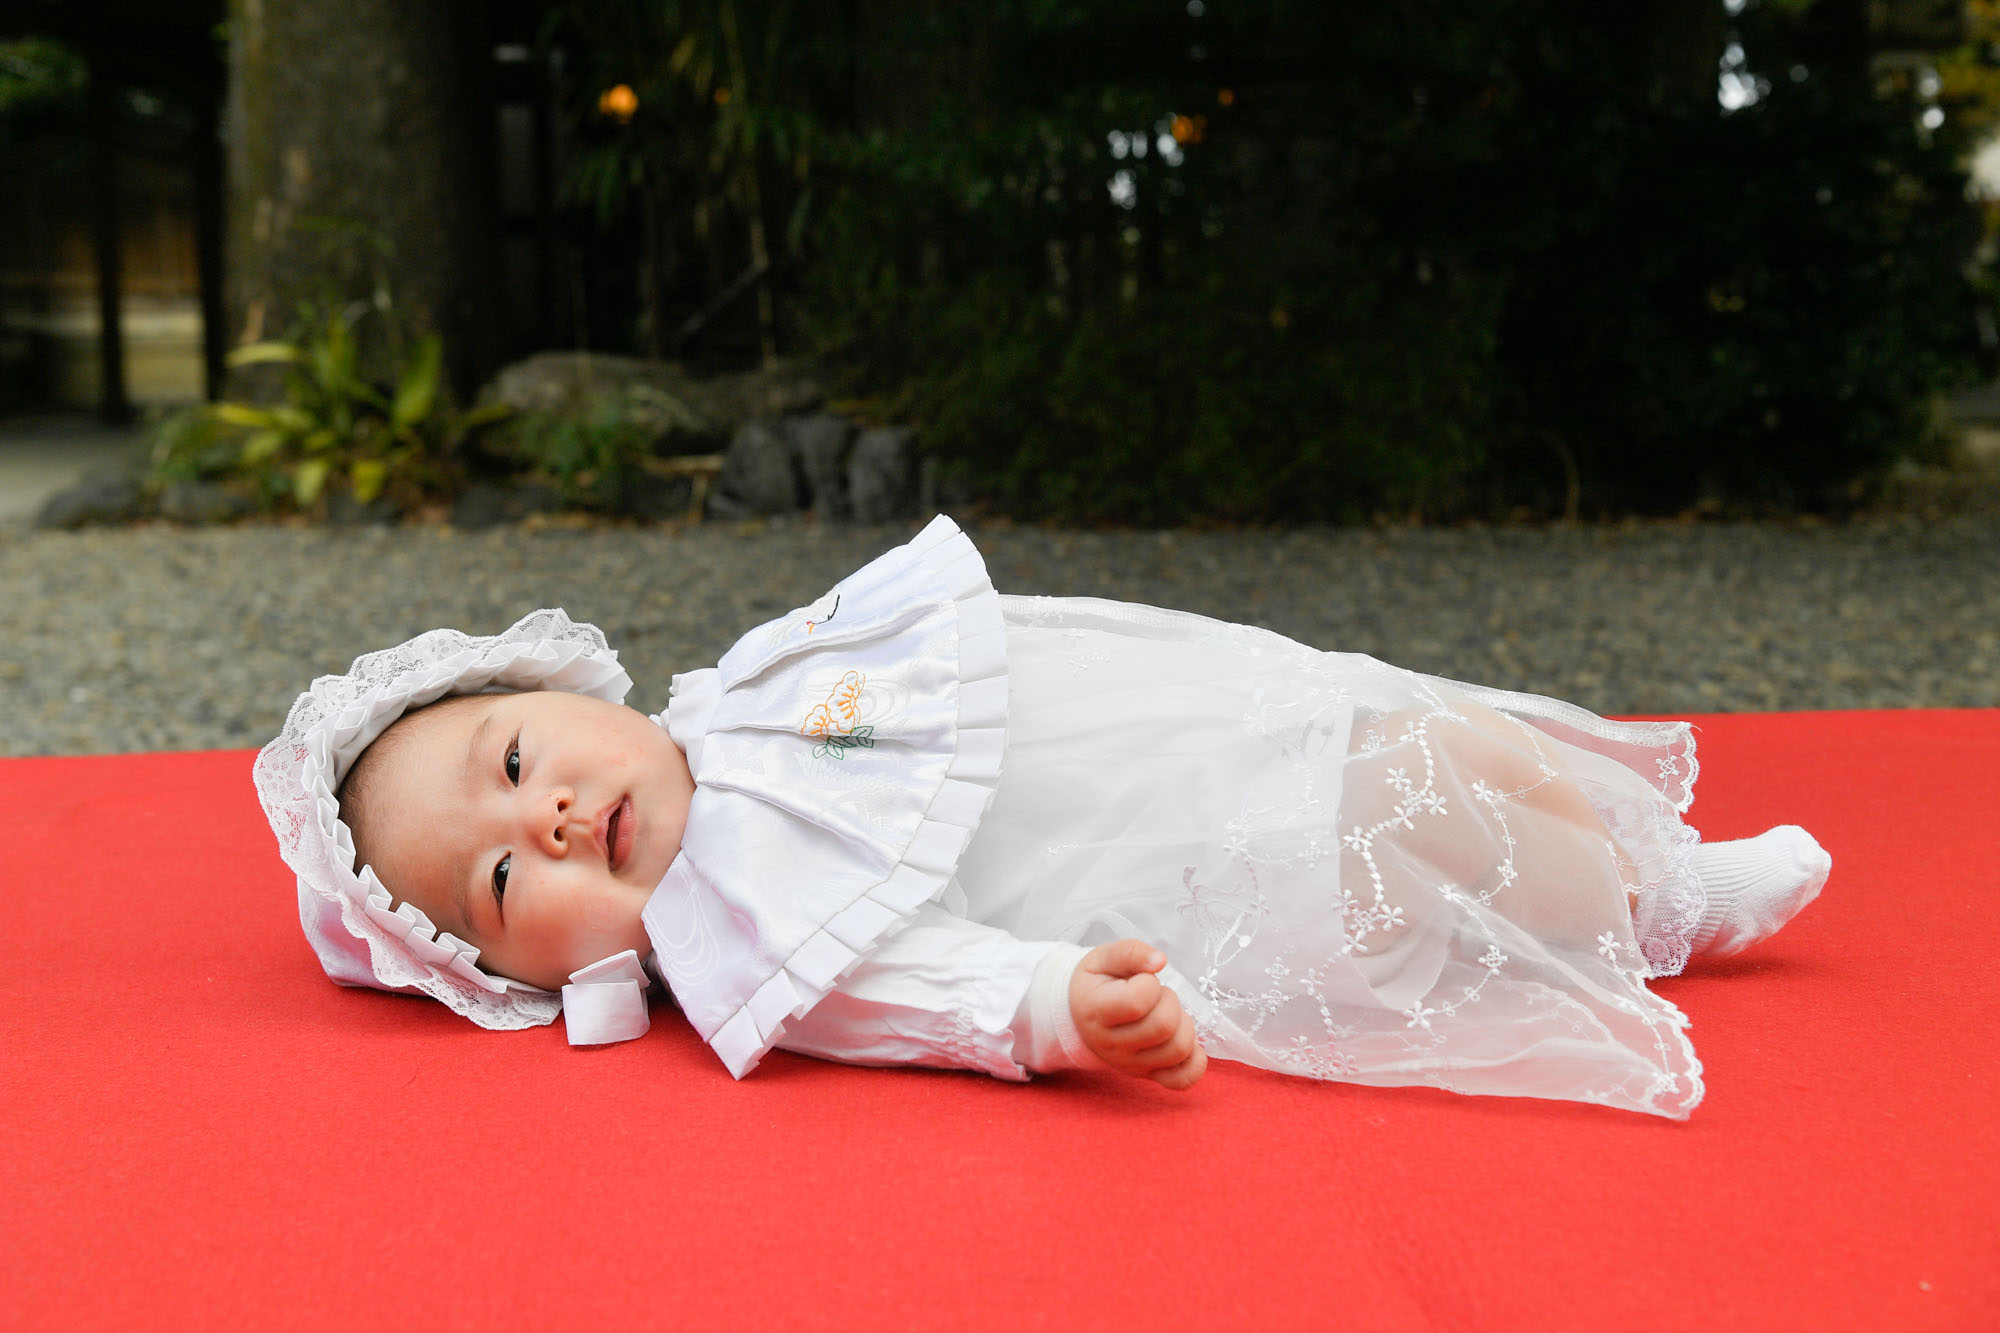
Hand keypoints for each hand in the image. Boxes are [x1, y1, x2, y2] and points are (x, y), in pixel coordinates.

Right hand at [1069, 939, 1206, 1090]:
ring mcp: (1130, 1064)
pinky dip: (1194, 1062)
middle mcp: (1112, 1044)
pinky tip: (1184, 1041)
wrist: (1081, 1016)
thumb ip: (1131, 952)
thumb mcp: (1103, 958)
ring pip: (1178, 1050)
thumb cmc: (1096, 984)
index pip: (1137, 1002)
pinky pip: (1182, 1079)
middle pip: (1164, 1027)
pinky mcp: (1147, 1075)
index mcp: (1096, 1011)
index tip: (1141, 980)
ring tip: (1167, 1014)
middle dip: (1171, 1002)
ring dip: (1184, 1025)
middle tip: (1157, 995)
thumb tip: (1160, 961)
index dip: (1150, 984)